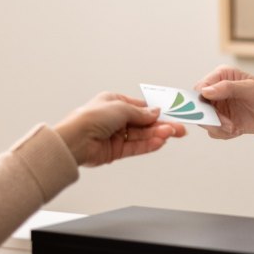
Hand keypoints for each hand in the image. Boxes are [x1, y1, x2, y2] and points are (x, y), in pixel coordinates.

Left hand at [54, 93, 185, 166]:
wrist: (75, 140)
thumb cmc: (90, 118)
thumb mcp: (121, 108)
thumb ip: (140, 113)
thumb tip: (154, 112)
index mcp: (113, 102)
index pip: (140, 108)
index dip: (156, 112)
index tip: (171, 115)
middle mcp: (115, 119)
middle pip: (143, 123)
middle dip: (161, 126)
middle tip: (178, 129)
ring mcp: (115, 135)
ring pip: (141, 135)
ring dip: (157, 135)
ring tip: (171, 134)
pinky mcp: (115, 151)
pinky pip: (135, 147)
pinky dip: (148, 145)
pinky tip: (160, 142)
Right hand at [194, 66, 253, 140]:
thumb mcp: (252, 90)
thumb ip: (227, 88)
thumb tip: (205, 91)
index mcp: (223, 76)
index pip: (201, 87)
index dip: (201, 101)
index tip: (209, 112)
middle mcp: (220, 90)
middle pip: (199, 106)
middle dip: (210, 118)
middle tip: (226, 125)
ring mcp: (223, 107)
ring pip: (205, 120)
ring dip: (218, 127)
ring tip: (234, 128)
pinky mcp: (226, 121)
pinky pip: (214, 130)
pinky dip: (222, 133)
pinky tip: (237, 131)